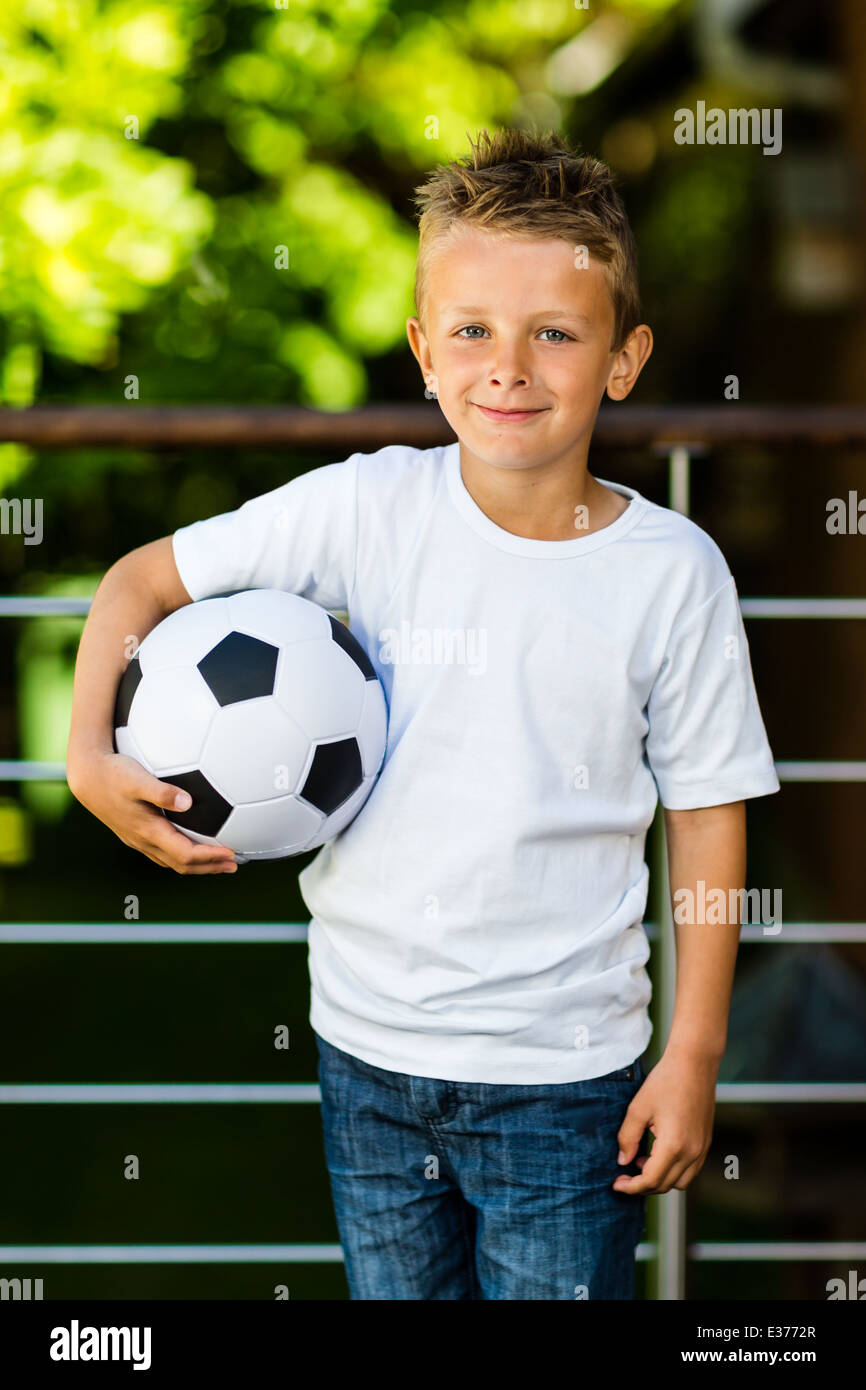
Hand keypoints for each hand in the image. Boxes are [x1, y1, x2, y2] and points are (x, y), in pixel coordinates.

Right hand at [68, 749, 238, 874]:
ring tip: (218, 861)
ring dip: (197, 865)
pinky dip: (182, 855)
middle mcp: (143, 841)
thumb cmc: (114, 773)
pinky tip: (191, 844)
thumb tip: (188, 802)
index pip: (185, 854)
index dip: (210, 858)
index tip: (232, 853)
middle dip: (209, 867)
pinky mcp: (133, 834)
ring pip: (171, 861)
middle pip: (181, 864)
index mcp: (148, 830)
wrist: (86, 776)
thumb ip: (163, 792)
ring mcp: (137, 840)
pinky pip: (162, 853)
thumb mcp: (138, 778)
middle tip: (235, 864)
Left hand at [611, 1047, 718, 1194]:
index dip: (631, 1186)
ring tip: (640, 1162)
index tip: (616, 1184)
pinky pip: (690, 1169)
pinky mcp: (706, 1142)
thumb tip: (623, 1161)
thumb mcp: (638, 1108)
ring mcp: (702, 1149)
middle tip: (624, 1175)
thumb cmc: (665, 1081)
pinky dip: (673, 1170)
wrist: (694, 1063)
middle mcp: (692, 1152)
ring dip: (660, 1180)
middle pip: (666, 1186)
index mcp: (674, 1145)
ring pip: (681, 1182)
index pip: (651, 1180)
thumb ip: (627, 1138)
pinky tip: (657, 1154)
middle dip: (643, 1186)